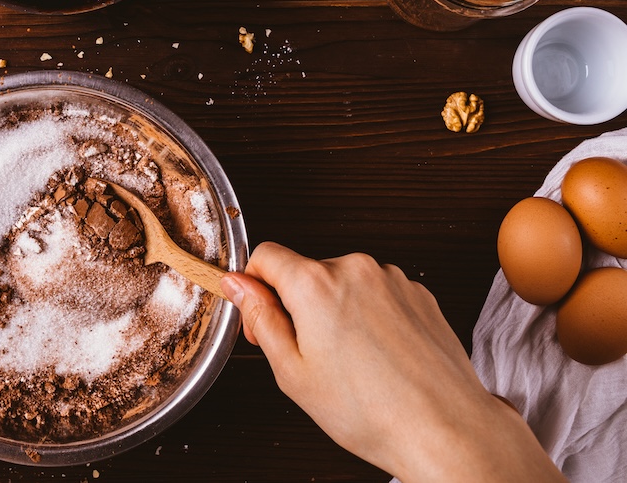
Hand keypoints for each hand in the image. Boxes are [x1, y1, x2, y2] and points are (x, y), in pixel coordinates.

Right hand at [220, 242, 565, 482]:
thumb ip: (259, 318)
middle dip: (298, 305)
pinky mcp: (418, 292)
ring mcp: (391, 278)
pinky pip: (377, 293)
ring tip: (352, 363)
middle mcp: (355, 268)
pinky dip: (370, 316)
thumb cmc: (371, 410)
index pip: (265, 255)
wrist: (445, 428)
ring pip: (343, 284)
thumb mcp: (291, 371)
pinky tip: (378, 357)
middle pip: (305, 272)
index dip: (255, 287)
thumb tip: (238, 285)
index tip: (261, 316)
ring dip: (336, 311)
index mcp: (315, 283)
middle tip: (309, 356)